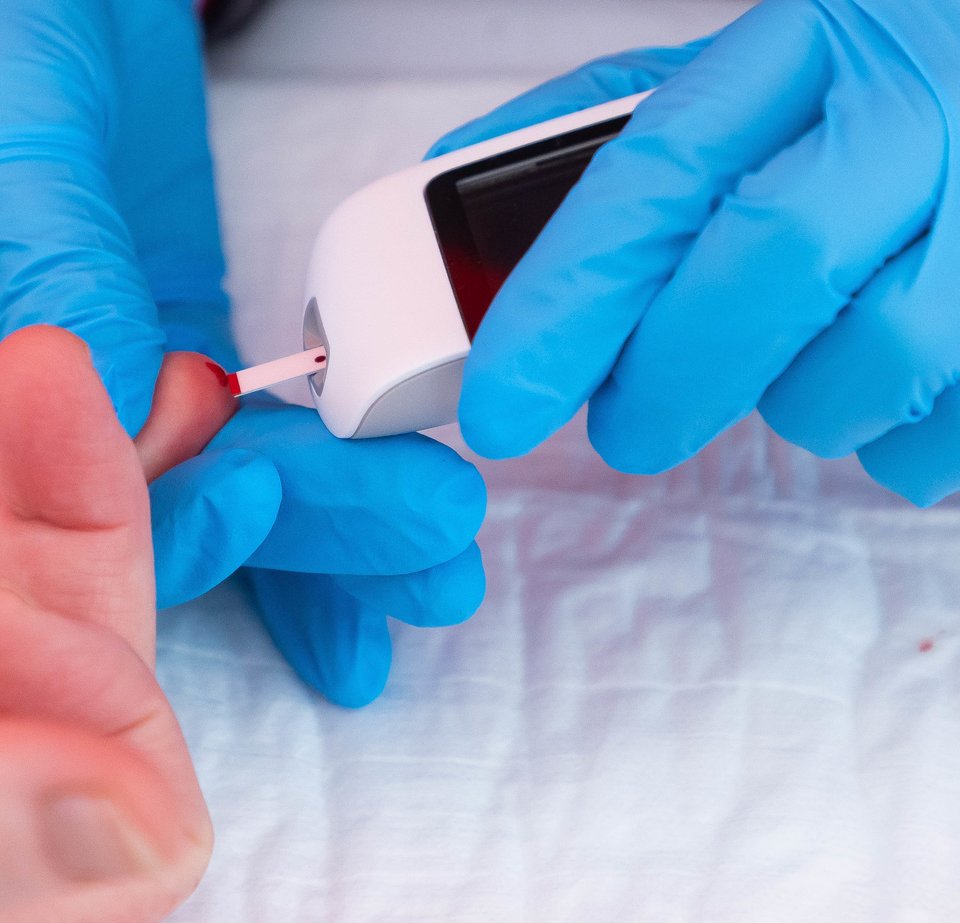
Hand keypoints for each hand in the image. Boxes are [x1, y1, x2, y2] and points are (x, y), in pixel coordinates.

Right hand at [103, 5, 488, 706]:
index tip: (253, 518)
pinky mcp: (159, 331)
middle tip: (419, 555)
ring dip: (321, 515)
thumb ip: (62, 287)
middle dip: (278, 540)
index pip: (6, 512)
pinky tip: (384, 509)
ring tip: (436, 549)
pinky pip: (238, 425)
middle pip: (127, 518)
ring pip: (200, 479)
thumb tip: (143, 411)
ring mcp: (88, 371)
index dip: (131, 528)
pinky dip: (310, 463)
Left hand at [431, 0, 959, 505]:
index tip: (500, 400)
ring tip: (789, 364)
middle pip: (770, 265)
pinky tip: (876, 386)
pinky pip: (938, 433)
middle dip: (671, 377)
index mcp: (816, 38)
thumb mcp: (752, 70)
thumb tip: (455, 182)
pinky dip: (888, 439)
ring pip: (868, 365)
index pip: (661, 174)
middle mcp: (919, 112)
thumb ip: (609, 125)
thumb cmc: (873, 90)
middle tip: (625, 428)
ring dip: (797, 404)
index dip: (567, 301)